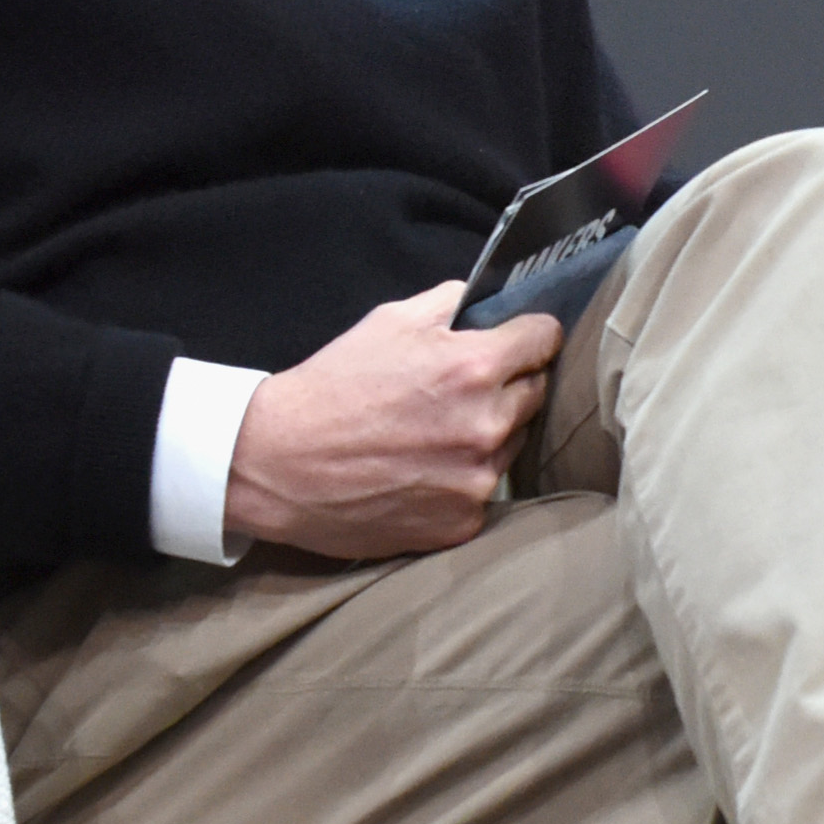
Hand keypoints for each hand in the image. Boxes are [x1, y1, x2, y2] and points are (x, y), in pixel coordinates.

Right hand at [222, 283, 557, 558]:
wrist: (278, 463)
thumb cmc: (331, 387)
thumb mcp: (389, 321)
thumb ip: (451, 302)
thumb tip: (490, 300)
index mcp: (474, 367)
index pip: (545, 338)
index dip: (530, 335)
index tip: (519, 341)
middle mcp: (487, 426)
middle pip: (536, 393)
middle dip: (509, 385)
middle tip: (461, 390)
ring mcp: (477, 480)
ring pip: (513, 444)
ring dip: (489, 434)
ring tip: (434, 433)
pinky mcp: (461, 522)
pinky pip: (483, 491)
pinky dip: (463, 480)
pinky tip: (423, 471)